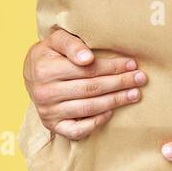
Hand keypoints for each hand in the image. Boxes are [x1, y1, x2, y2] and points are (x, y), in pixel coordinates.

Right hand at [22, 28, 147, 140]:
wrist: (31, 72)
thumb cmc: (50, 53)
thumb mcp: (57, 40)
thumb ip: (72, 44)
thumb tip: (88, 58)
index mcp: (45, 69)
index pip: (87, 70)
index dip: (112, 67)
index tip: (132, 64)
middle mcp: (44, 92)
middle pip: (91, 89)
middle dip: (119, 83)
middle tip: (140, 79)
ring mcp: (48, 111)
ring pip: (88, 108)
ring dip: (115, 101)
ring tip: (135, 94)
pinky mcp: (52, 125)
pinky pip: (76, 130)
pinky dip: (95, 123)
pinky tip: (111, 112)